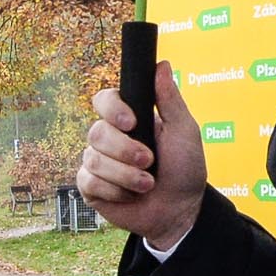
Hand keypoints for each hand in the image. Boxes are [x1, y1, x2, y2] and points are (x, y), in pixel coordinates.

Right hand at [77, 60, 205, 248]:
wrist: (181, 211)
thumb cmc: (186, 169)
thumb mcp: (184, 131)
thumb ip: (170, 99)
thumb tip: (161, 65)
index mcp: (129, 119)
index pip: (104, 100)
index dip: (112, 109)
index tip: (131, 122)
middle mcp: (110, 138)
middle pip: (97, 131)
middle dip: (126, 150)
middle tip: (150, 161)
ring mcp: (98, 162)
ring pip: (94, 158)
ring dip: (126, 175)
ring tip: (147, 183)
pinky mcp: (91, 187)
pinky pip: (90, 181)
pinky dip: (115, 191)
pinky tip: (131, 195)